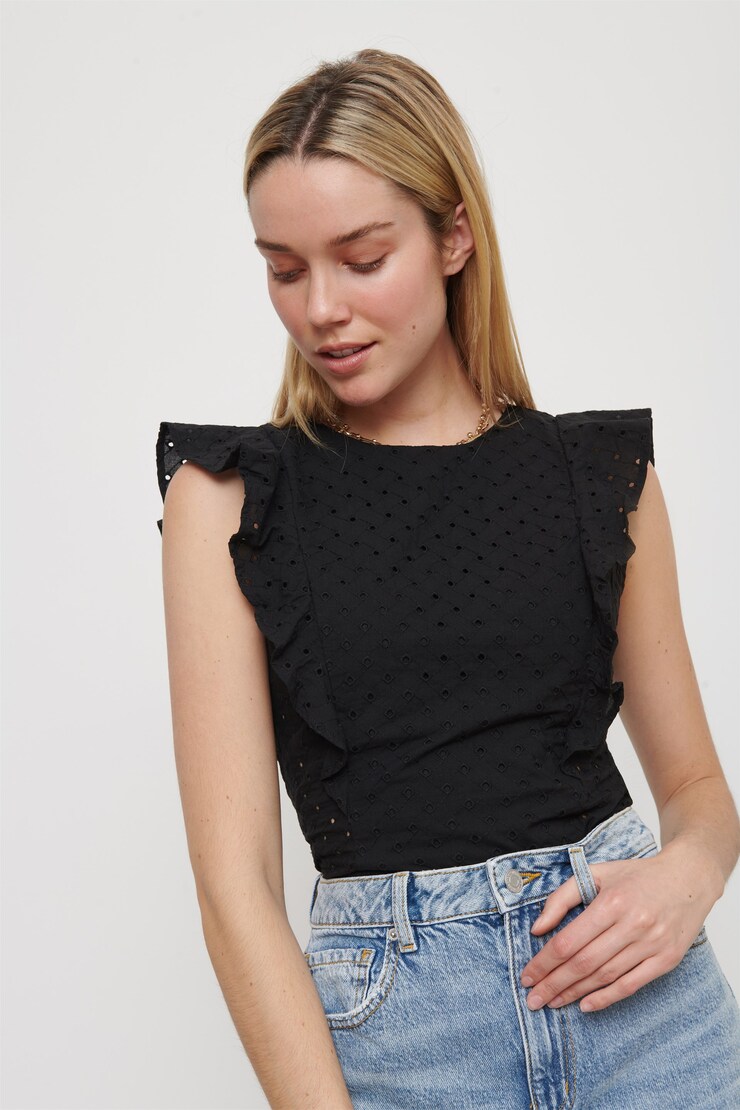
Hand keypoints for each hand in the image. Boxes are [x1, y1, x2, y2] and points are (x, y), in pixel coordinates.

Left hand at [519, 846, 715, 1012]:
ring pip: (605, 976)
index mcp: (612, 901)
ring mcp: (652, 944)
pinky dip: (607, 998)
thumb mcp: (596, 874)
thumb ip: (562, 898)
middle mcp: (632, 924)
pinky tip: (586, 1005)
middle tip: (534, 999)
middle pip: (584, 962)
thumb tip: (537, 929)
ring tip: (553, 1002)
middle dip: (554, 984)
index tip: (527, 977)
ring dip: (575, 993)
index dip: (545, 962)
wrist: (687, 878)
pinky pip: (631, 985)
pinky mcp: (667, 959)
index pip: (569, 940)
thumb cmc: (636, 876)